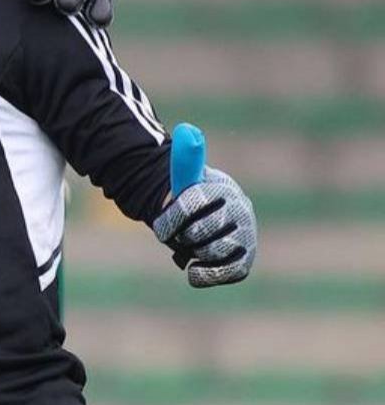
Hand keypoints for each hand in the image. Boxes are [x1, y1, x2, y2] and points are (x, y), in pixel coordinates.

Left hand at [152, 123, 256, 287]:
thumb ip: (185, 157)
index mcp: (223, 188)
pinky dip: (206, 274)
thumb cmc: (188, 196)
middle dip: (184, 235)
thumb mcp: (182, 176)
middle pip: (202, 231)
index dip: (173, 217)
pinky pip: (227, 273)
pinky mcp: (244, 261)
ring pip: (213, 251)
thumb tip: (188, 131)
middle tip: (181, 233)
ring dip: (194, 251)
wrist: (199, 220)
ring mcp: (245, 237)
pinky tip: (194, 269)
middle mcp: (242, 211)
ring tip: (192, 244)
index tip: (160, 223)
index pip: (194, 203)